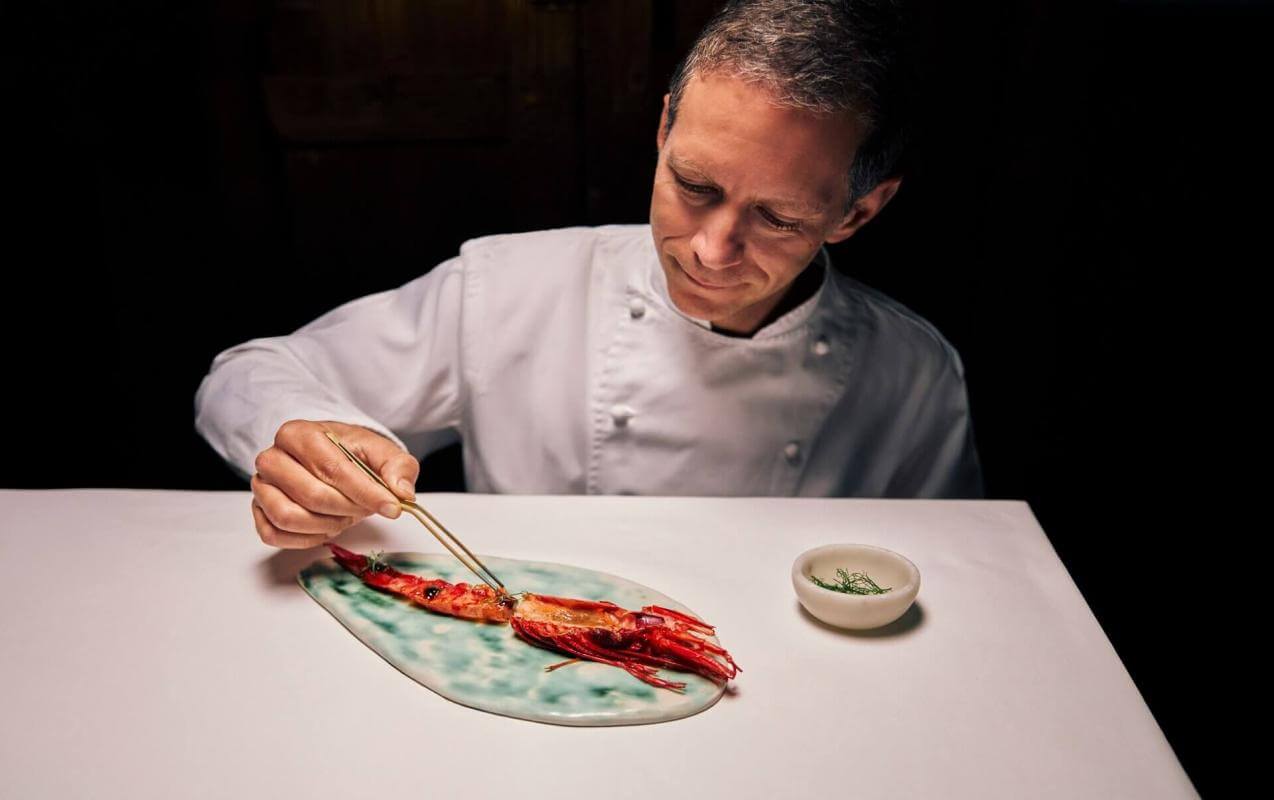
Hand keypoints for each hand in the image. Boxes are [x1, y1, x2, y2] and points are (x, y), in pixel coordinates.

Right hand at [250, 420, 418, 548]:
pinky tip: (326, 528)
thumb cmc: (352, 454)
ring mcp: (261, 485)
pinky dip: (304, 539)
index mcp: (299, 434)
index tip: (392, 507)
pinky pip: (274, 534)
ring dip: (325, 525)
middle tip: (365, 510)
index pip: (332, 469)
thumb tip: (401, 492)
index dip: (365, 492)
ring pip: (288, 517)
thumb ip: (398, 468)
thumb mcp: (382, 453)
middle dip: (347, 509)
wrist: (330, 459)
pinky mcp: (258, 510)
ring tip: (345, 517)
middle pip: (311, 495)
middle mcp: (272, 457)